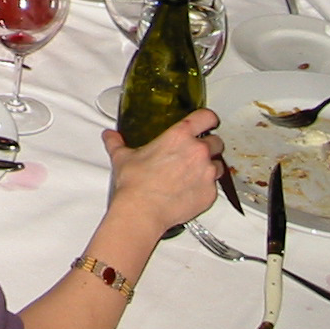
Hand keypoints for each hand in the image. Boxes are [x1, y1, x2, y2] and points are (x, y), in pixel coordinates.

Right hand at [101, 108, 221, 236]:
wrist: (143, 210)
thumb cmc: (136, 184)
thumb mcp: (122, 157)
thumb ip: (117, 142)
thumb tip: (110, 136)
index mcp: (180, 136)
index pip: (206, 117)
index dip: (208, 118)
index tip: (206, 121)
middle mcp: (198, 152)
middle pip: (216, 141)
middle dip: (209, 145)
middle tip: (194, 153)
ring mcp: (207, 173)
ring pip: (219, 165)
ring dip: (210, 167)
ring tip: (194, 174)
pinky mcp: (210, 194)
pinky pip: (214, 187)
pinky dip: (206, 187)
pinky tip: (190, 190)